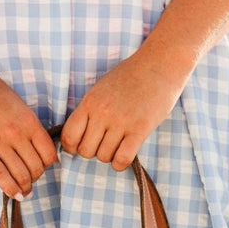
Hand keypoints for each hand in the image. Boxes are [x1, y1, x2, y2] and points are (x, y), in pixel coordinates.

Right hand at [0, 73, 58, 198]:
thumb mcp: (21, 109)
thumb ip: (33, 131)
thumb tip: (46, 158)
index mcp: (29, 122)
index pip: (49, 155)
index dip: (47, 166)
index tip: (40, 167)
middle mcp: (16, 133)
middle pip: (36, 168)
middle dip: (35, 178)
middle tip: (29, 179)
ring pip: (21, 175)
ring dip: (25, 187)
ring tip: (23, 190)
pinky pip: (1, 176)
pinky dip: (11, 189)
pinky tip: (15, 194)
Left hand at [60, 46, 192, 170]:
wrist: (159, 64)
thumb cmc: (130, 77)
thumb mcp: (101, 89)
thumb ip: (89, 111)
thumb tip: (77, 136)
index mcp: (90, 102)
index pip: (68, 136)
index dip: (72, 147)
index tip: (82, 144)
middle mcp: (102, 112)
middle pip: (86, 151)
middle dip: (94, 151)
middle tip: (105, 142)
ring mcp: (121, 121)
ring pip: (104, 157)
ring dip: (110, 156)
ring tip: (119, 143)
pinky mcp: (140, 129)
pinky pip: (122, 159)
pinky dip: (121, 163)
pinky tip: (125, 153)